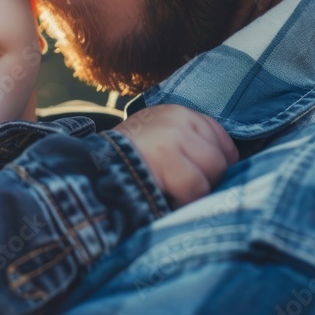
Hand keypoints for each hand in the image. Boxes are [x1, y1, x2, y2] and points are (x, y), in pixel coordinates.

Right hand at [113, 104, 236, 208]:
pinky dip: (183, 202)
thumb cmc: (126, 159)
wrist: (90, 167)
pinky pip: (195, 188)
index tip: (199, 176)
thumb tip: (224, 167)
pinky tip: (166, 199)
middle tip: (181, 189)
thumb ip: (187, 143)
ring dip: (195, 192)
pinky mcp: (167, 158)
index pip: (222, 139)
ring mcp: (172, 137)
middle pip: (220, 159)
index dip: (215, 164)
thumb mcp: (157, 137)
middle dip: (206, 181)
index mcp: (177, 113)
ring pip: (211, 173)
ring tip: (172, 194)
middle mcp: (177, 120)